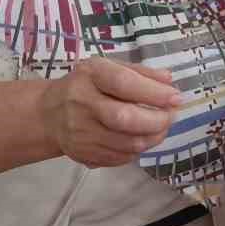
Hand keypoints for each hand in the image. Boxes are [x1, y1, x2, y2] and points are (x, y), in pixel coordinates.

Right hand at [40, 58, 180, 168]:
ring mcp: (81, 132)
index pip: (124, 83)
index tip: (176, 98)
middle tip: (171, 116)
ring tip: (161, 127)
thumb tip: (169, 80)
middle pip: (125, 119)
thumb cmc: (87, 86)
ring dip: (153, 138)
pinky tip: (141, 138)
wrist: (48, 114)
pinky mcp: (84, 154)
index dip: (154, 93)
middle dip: (157, 121)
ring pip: (127, 143)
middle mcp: (82, 104)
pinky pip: (121, 157)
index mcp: (90, 75)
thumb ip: (140, 72)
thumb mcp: (109, 68)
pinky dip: (138, 149)